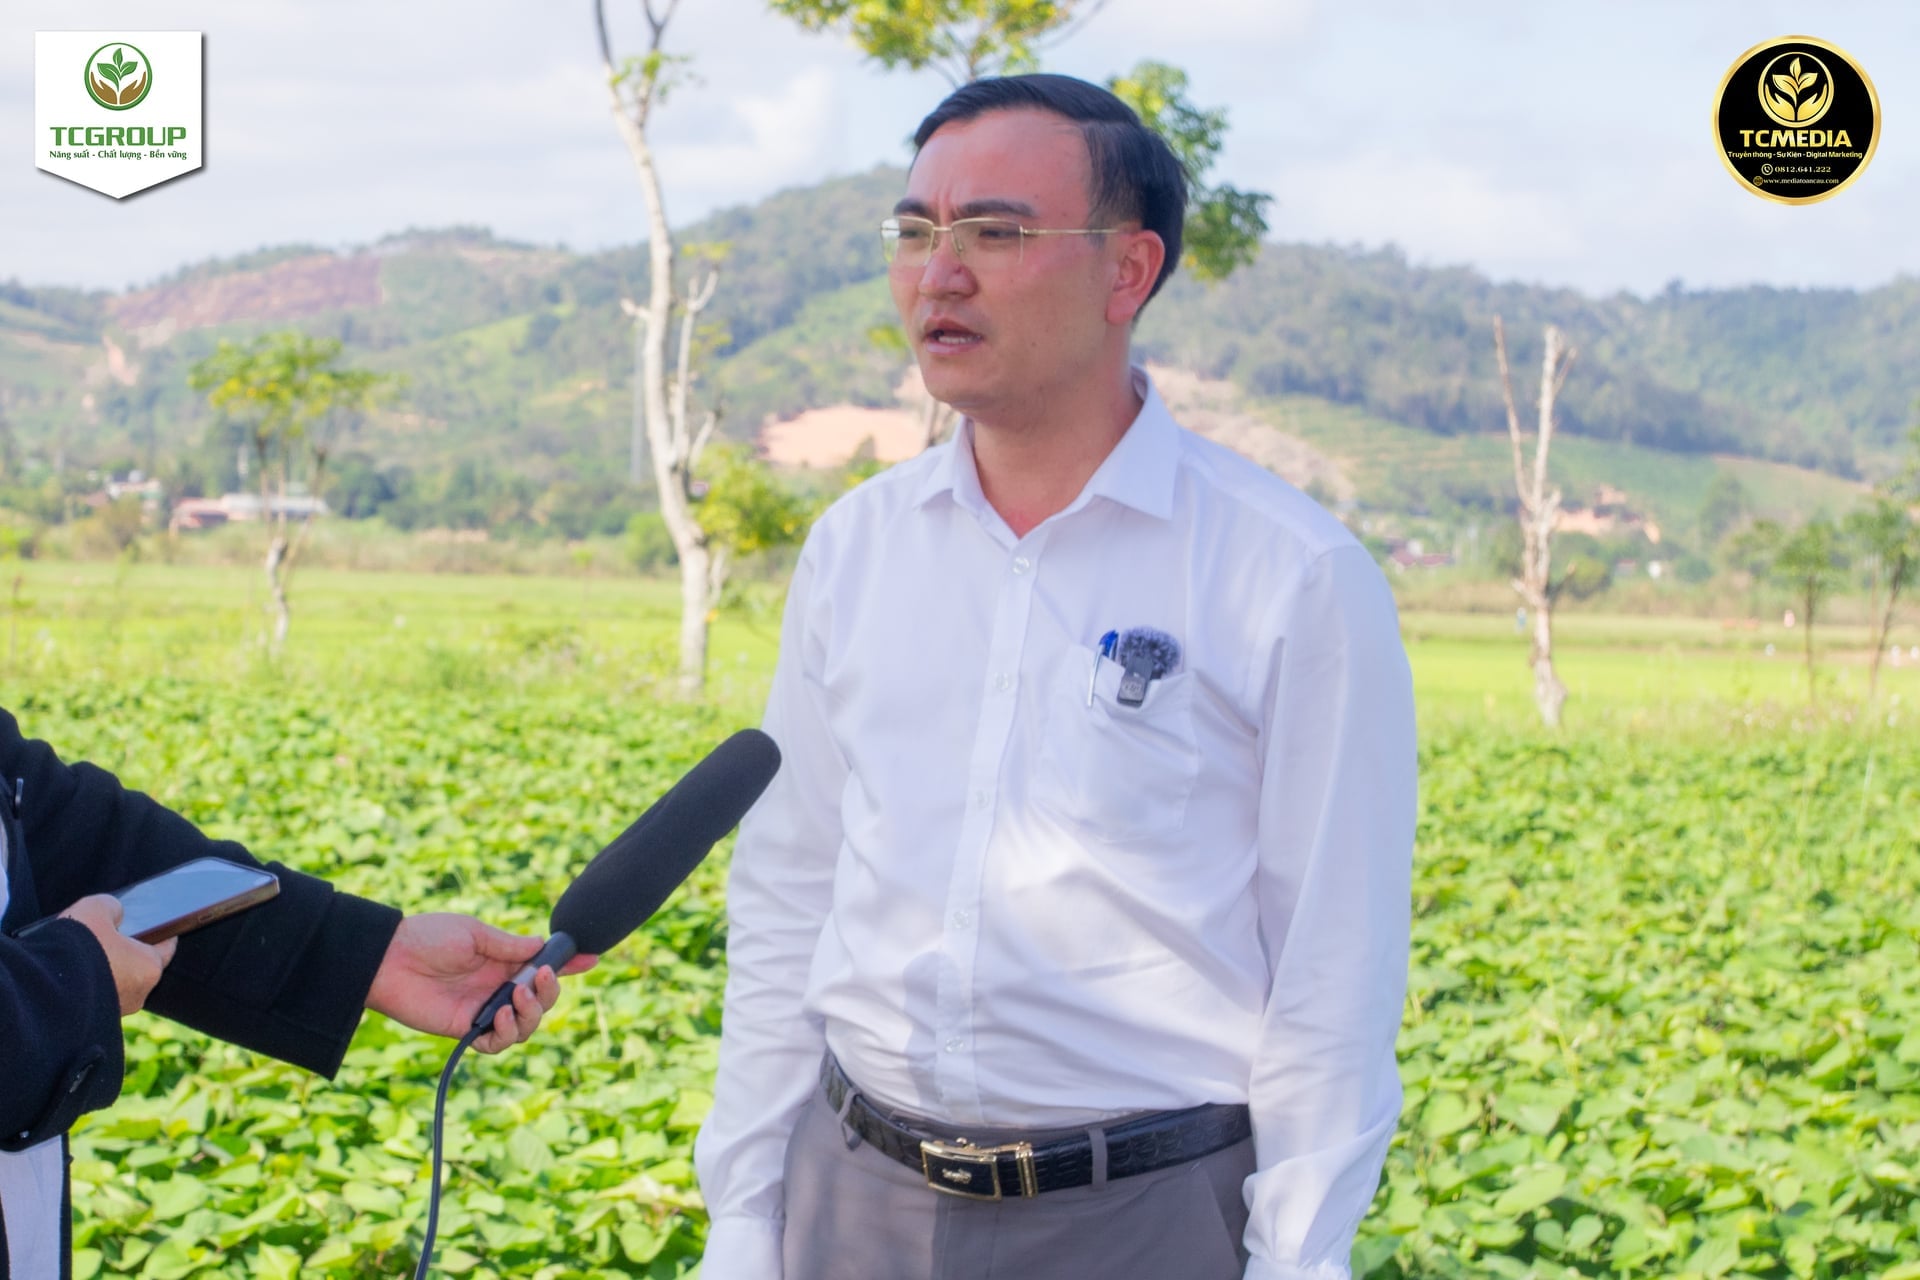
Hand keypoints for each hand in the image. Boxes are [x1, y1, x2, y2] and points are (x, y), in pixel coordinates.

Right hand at [60, 894, 176, 1015]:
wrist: (39, 990)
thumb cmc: (77, 947)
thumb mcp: (96, 909)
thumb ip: (112, 907)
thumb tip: (115, 912)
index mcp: (149, 968)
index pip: (166, 947)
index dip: (162, 933)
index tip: (160, 926)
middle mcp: (138, 995)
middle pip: (137, 966)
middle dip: (126, 953)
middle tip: (110, 936)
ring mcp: (114, 1011)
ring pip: (115, 984)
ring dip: (104, 970)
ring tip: (84, 954)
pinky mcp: (90, 1020)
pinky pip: (94, 997)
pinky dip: (86, 985)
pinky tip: (70, 972)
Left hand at [364, 914, 597, 1053]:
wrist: (388, 958)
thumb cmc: (428, 937)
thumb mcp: (475, 933)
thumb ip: (510, 946)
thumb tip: (542, 947)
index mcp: (502, 961)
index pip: (541, 967)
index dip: (567, 966)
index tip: (590, 959)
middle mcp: (497, 988)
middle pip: (541, 1001)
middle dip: (550, 992)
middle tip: (540, 977)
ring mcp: (483, 1010)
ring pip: (525, 1025)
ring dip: (531, 1013)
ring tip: (516, 996)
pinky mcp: (465, 1030)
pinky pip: (497, 1043)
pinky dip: (507, 1032)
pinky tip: (500, 1015)